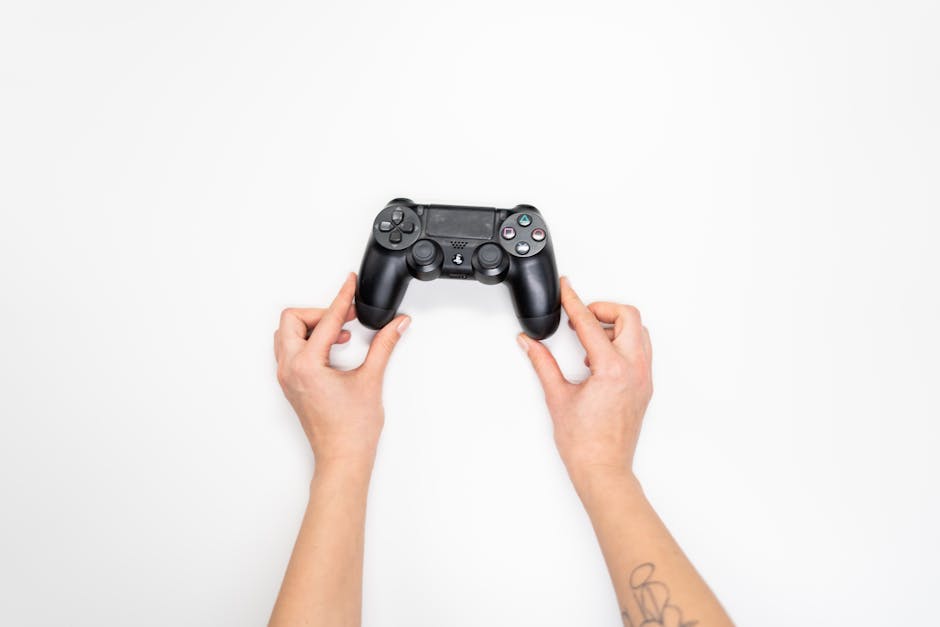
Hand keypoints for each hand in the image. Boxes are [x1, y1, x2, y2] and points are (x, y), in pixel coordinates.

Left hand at [274, 273, 409, 468]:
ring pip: (288, 335)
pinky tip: (334, 348)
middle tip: (348, 315)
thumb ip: (384, 346)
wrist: (342, 459)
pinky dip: (309, 341)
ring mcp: (288, 378)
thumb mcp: (371, 380)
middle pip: (293, 320)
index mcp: (307, 365)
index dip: (343, 298)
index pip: (327, 320)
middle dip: (321, 312)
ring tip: (342, 333)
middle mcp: (291, 369)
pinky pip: (290, 350)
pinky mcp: (292, 385)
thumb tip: (396, 325)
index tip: (349, 283)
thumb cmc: (352, 431)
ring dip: (313, 327)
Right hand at [517, 277, 652, 486]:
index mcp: (611, 369)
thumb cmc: (584, 444)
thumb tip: (529, 343)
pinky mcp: (644, 387)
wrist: (604, 470)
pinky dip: (623, 343)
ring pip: (639, 332)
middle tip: (580, 314)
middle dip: (603, 308)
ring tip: (589, 337)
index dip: (574, 301)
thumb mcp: (557, 397)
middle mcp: (633, 370)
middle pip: (628, 316)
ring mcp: (643, 378)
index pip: (590, 323)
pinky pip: (641, 351)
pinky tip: (599, 357)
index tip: (566, 289)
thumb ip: (543, 363)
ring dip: (616, 326)